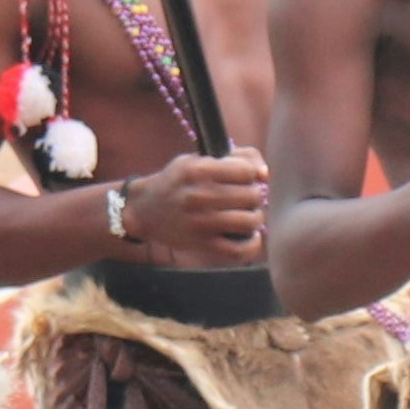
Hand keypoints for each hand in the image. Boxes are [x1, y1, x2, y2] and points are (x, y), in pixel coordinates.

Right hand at [120, 150, 269, 266]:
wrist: (144, 210)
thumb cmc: (177, 181)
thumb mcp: (197, 159)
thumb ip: (234, 158)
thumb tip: (265, 173)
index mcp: (198, 170)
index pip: (246, 171)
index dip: (252, 174)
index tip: (246, 178)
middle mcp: (199, 196)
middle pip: (251, 196)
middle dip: (254, 196)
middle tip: (246, 198)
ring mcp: (201, 222)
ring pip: (250, 221)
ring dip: (255, 218)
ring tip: (248, 215)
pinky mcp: (201, 244)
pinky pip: (239, 250)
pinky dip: (252, 245)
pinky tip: (250, 237)